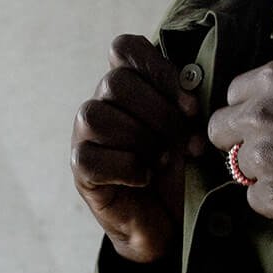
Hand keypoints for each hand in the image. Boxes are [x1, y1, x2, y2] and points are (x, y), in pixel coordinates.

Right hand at [72, 35, 205, 263]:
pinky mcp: (81, 171)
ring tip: (163, 161)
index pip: (123, 48)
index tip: (189, 104)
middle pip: (115, 82)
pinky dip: (126, 168)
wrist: (169, 224)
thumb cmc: (179, 171)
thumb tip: (191, 90)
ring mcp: (85, 137)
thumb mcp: (189, 130)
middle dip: (161, 113)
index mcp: (128, 87)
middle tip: (187, 141)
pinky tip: (145, 179)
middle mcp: (101, 105)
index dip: (157, 68)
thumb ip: (184, 103)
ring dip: (141, 139)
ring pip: (97, 116)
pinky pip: (91, 157)